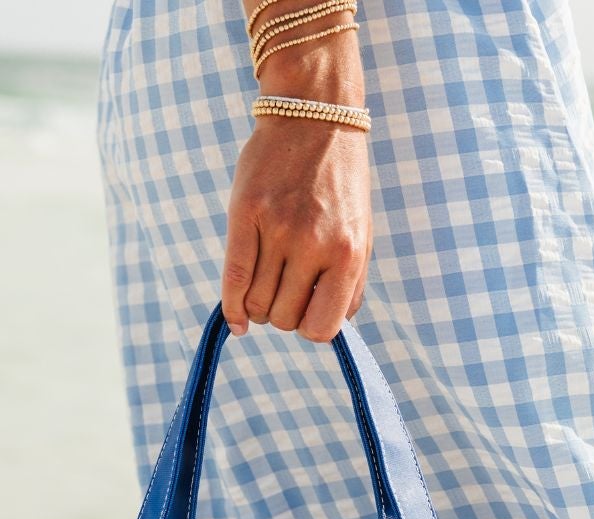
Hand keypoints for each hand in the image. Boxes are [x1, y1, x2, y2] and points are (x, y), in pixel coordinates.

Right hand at [221, 44, 372, 341]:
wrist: (314, 114)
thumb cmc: (339, 182)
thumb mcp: (361, 232)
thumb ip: (351, 283)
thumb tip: (328, 329)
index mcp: (347, 253)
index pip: (321, 328)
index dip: (310, 327)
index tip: (306, 311)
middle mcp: (313, 243)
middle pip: (284, 318)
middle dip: (282, 313)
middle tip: (284, 290)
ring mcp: (277, 229)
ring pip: (257, 304)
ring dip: (258, 306)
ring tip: (265, 286)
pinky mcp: (245, 214)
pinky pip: (234, 280)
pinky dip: (232, 309)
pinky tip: (236, 320)